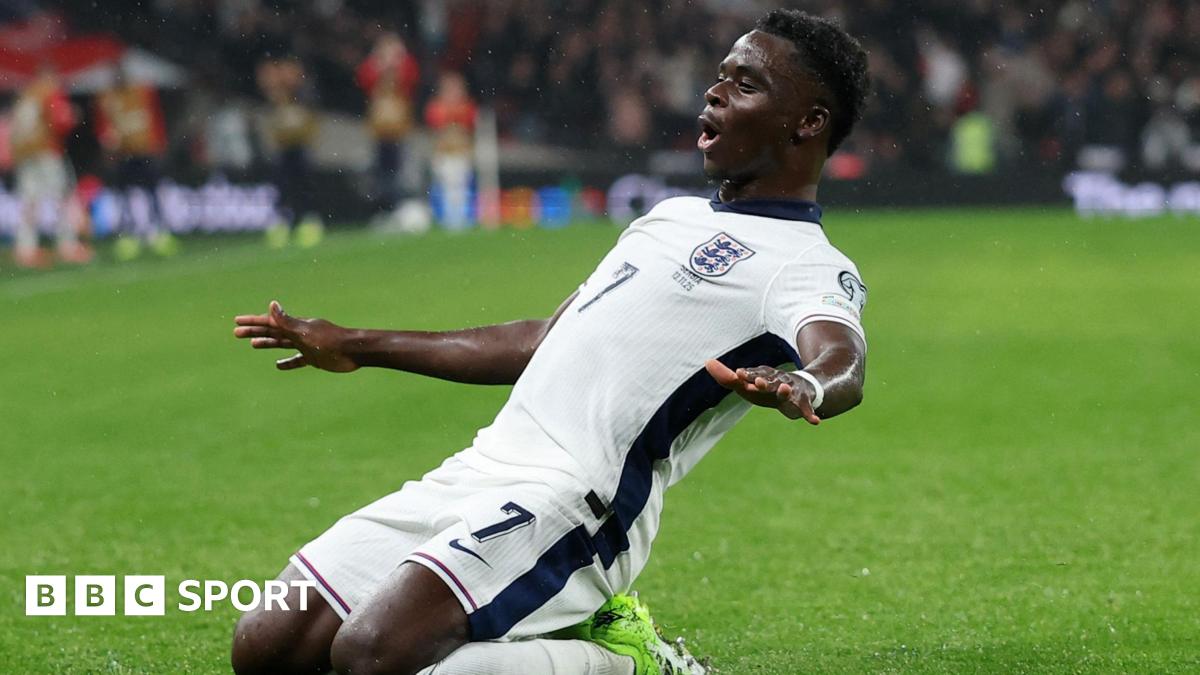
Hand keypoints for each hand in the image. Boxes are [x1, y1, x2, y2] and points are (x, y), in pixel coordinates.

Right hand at [233, 301, 358, 371]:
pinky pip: (297, 360)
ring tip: (253, 345)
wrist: (354, 351)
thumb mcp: (305, 332)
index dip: (253, 321)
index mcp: (296, 325)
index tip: (237, 321)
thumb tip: (272, 304)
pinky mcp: (314, 358)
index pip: (270, 321)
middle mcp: (299, 333)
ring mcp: (306, 345)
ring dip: (268, 343)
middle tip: (236, 333)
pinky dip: (288, 362)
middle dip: (255, 331)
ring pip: (282, 344)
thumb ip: (287, 321)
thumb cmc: (330, 341)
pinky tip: (279, 366)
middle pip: (273, 331)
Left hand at [704, 360, 819, 424]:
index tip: (738, 374)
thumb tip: (707, 362)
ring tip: (785, 390)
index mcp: (762, 377)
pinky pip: (807, 409)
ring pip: (788, 391)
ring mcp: (791, 390)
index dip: (747, 375)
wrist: (799, 387)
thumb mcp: (747, 384)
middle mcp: (777, 381)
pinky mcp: (803, 401)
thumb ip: (727, 377)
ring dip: (785, 391)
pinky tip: (814, 422)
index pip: (753, 375)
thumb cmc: (767, 388)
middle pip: (770, 381)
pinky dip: (810, 414)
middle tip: (758, 382)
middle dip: (764, 382)